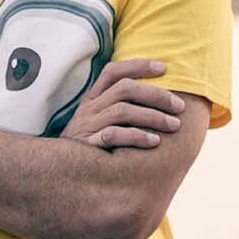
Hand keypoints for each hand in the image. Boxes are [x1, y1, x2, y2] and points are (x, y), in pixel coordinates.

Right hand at [61, 60, 184, 150]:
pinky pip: (113, 135)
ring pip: (122, 110)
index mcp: (92, 99)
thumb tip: (160, 102)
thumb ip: (120, 110)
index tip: (164, 68)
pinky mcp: (87, 146)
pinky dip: (136, 136)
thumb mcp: (98, 124)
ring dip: (153, 116)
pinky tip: (154, 142)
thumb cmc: (89, 148)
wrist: (58, 173)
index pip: (113, 72)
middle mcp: (89, 109)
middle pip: (125, 89)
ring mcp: (87, 126)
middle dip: (156, 95)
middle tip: (180, 106)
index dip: (138, 65)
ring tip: (174, 125)